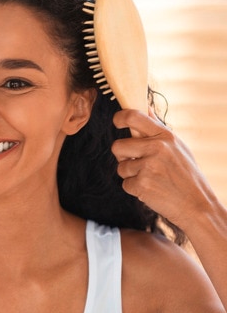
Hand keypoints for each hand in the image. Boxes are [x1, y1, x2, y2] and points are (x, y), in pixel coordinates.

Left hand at [111, 109, 217, 229]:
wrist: (196, 204)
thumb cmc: (185, 174)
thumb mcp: (177, 147)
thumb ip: (158, 130)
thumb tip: (145, 109)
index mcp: (166, 136)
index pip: (134, 116)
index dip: (120, 117)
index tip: (117, 121)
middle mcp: (157, 148)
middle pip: (117, 146)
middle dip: (122, 156)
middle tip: (137, 162)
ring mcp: (148, 166)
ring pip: (120, 167)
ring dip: (131, 174)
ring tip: (152, 178)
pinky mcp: (141, 184)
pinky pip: (125, 183)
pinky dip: (135, 188)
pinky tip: (152, 189)